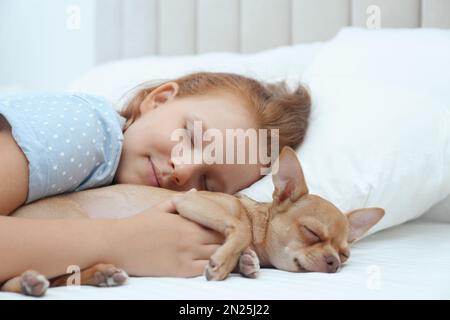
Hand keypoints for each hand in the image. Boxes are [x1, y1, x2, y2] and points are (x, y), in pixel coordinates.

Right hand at [108, 198, 224, 277]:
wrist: (118, 243)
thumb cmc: (138, 225)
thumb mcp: (160, 208)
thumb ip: (181, 201)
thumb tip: (196, 192)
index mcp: (188, 220)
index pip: (220, 223)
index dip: (227, 227)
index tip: (229, 230)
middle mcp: (191, 235)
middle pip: (224, 239)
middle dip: (230, 242)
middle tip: (233, 245)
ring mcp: (187, 253)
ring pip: (219, 255)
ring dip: (225, 256)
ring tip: (226, 257)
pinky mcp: (180, 269)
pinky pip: (206, 270)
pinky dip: (213, 269)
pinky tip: (213, 268)